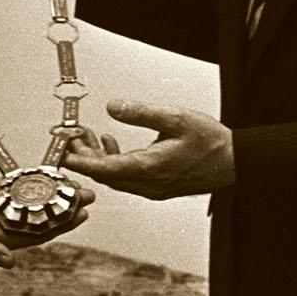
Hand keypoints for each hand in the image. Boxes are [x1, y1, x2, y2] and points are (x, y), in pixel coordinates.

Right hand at [0, 175, 95, 267]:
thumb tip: (10, 262)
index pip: (36, 234)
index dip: (60, 225)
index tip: (81, 214)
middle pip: (38, 216)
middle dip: (63, 205)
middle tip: (87, 192)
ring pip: (28, 199)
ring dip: (50, 191)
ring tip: (73, 180)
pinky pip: (11, 185)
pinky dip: (28, 179)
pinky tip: (46, 171)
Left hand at [63, 99, 235, 199]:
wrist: (235, 162)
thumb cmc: (210, 141)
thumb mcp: (175, 118)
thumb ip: (141, 113)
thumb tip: (112, 107)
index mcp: (149, 168)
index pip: (104, 169)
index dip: (80, 162)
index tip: (61, 154)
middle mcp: (148, 184)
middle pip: (105, 175)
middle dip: (84, 158)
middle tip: (70, 138)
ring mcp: (153, 188)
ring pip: (115, 177)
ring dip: (98, 159)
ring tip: (88, 136)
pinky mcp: (158, 186)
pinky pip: (127, 177)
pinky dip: (114, 162)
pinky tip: (112, 142)